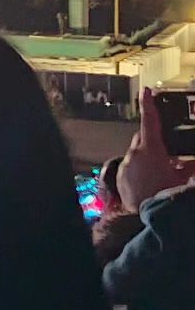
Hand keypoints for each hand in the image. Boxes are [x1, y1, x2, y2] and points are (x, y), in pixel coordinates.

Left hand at [117, 88, 192, 211]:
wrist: (143, 219)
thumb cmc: (166, 195)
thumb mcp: (185, 178)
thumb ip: (191, 165)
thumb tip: (193, 161)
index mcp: (150, 150)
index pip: (150, 121)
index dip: (149, 104)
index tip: (147, 90)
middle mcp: (134, 154)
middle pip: (144, 138)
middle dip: (156, 141)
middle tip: (170, 152)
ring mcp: (125, 165)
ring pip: (138, 154)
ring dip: (150, 157)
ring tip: (164, 170)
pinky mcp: (121, 177)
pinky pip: (132, 166)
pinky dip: (142, 168)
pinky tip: (153, 180)